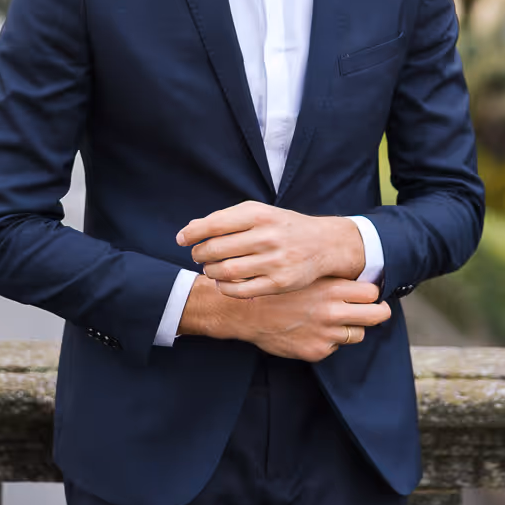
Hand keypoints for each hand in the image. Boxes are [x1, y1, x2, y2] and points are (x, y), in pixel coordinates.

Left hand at [176, 201, 365, 297]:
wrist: (323, 244)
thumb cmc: (282, 227)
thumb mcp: (258, 213)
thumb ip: (226, 219)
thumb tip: (190, 228)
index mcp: (259, 214)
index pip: (215, 223)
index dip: (192, 233)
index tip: (181, 239)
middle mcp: (266, 236)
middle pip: (216, 249)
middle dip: (199, 254)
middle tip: (197, 255)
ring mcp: (274, 261)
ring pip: (226, 271)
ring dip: (210, 271)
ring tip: (210, 269)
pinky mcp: (279, 283)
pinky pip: (240, 291)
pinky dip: (224, 288)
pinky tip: (223, 283)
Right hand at [179, 274, 390, 362]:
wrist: (245, 311)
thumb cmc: (276, 288)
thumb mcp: (304, 274)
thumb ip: (329, 277)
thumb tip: (353, 276)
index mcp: (331, 288)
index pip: (370, 291)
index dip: (371, 292)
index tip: (369, 294)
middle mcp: (332, 311)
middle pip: (376, 315)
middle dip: (379, 312)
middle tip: (377, 311)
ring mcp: (326, 333)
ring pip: (358, 333)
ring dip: (351, 327)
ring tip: (337, 320)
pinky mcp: (316, 351)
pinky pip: (335, 347)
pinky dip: (329, 340)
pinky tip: (314, 330)